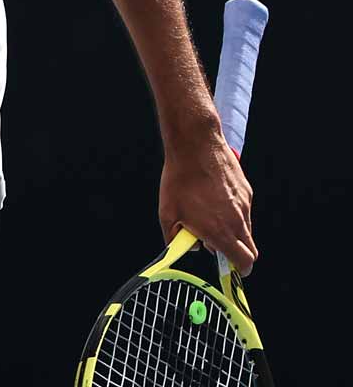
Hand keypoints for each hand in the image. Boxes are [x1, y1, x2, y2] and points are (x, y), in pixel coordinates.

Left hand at [159, 132, 256, 275]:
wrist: (196, 147)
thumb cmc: (180, 180)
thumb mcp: (167, 214)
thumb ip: (175, 238)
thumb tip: (185, 248)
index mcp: (220, 231)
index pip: (244, 261)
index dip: (240, 270)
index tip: (232, 270)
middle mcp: (238, 221)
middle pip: (250, 250)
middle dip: (238, 255)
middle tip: (219, 249)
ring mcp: (245, 205)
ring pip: (247, 230)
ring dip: (234, 233)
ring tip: (211, 220)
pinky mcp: (246, 192)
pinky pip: (244, 211)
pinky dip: (234, 214)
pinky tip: (215, 202)